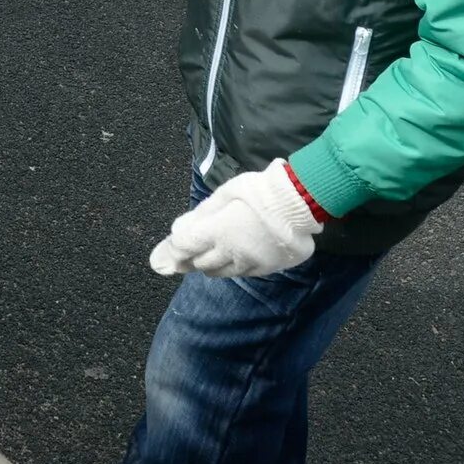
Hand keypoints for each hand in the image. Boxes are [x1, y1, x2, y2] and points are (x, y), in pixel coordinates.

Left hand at [148, 160, 322, 279]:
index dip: (172, 250)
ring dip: (209, 265)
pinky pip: (242, 273)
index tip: (162, 255)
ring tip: (205, 259)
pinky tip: (231, 260)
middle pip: (201, 263)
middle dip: (190, 259)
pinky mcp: (267, 268)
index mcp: (217, 231)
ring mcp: (250, 262)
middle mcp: (230, 252)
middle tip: (182, 258)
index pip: (185, 247)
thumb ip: (202, 213)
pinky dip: (232, 267)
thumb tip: (180, 228)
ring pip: (221, 272)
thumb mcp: (226, 192)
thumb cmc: (260, 190)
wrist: (300, 202)